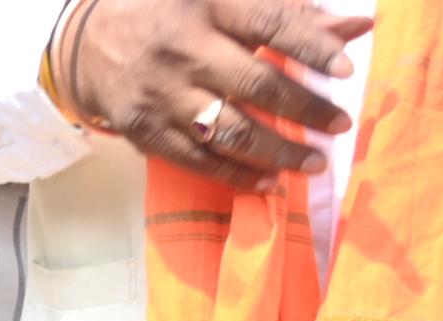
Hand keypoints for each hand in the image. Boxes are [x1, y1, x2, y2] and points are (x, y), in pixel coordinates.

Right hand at [63, 0, 369, 185]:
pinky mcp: (144, 130)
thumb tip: (355, 27)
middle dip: (305, 108)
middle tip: (340, 125)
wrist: (88, 41)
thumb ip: (289, 11)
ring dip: (278, 150)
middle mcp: (184, 48)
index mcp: (209, 4)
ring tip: (314, 162)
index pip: (271, 24)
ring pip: (230, 130)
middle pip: (256, 83)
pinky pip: (197, 160)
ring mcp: (161, 93)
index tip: (346, 68)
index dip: (311, 46)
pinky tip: (268, 181)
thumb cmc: (173, 12)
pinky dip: (236, 174)